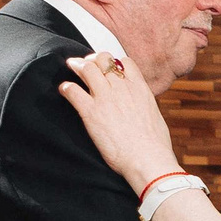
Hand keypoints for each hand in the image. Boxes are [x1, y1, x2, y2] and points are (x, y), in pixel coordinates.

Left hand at [58, 52, 184, 191]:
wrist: (148, 160)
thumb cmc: (155, 146)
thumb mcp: (155, 117)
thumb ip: (144, 105)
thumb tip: (141, 107)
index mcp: (140, 90)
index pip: (125, 62)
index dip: (113, 62)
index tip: (107, 67)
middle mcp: (122, 89)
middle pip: (103, 60)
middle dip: (92, 60)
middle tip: (86, 66)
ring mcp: (106, 98)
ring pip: (86, 68)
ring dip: (77, 66)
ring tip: (72, 68)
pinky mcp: (91, 112)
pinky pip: (72, 90)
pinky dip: (66, 88)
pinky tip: (65, 91)